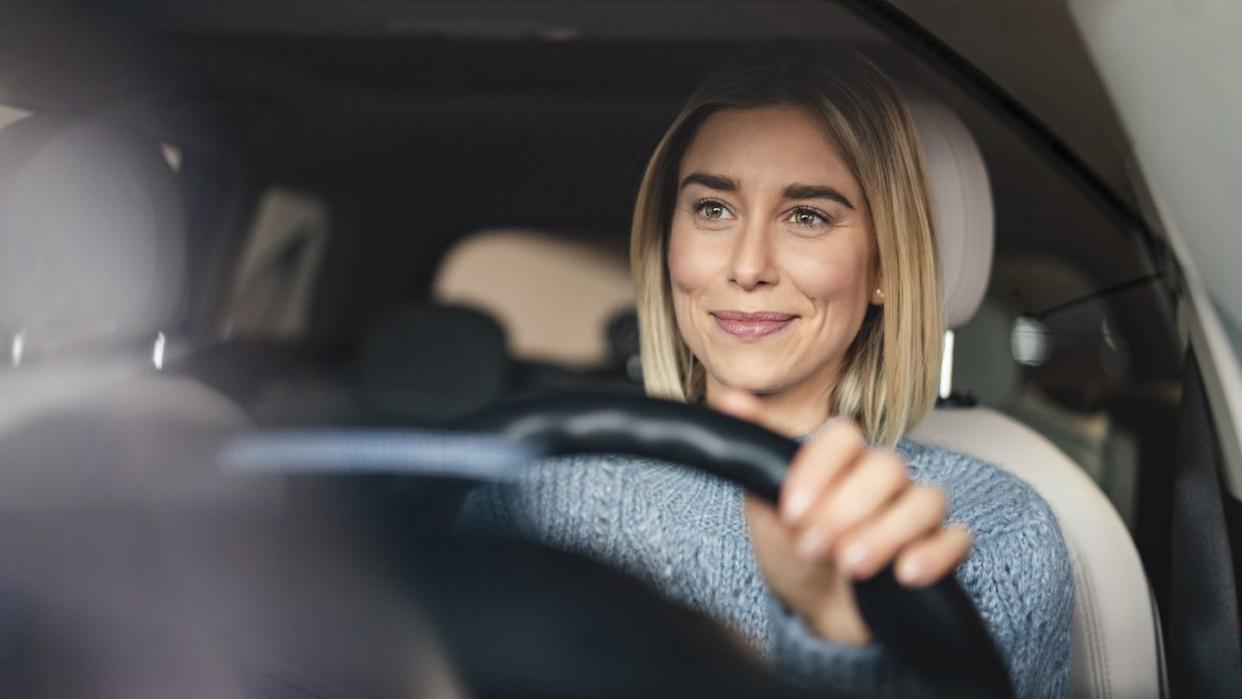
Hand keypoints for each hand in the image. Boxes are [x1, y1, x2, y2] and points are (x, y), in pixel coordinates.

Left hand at [716, 389, 971, 644]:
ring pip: (925, 501)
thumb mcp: (762, 502)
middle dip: (845, 510)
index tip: (791, 508)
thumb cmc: (792, 549)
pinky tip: (904, 573)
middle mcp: (882, 479)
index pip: (845, 437)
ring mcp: (913, 512)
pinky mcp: (936, 549)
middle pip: (887, 467)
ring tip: (850, 565)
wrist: (814, 610)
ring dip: (886, 533)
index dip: (820, 469)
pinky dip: (934, 553)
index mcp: (841, 460)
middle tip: (811, 545)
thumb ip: (754, 449)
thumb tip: (731, 397)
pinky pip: (955, 539)